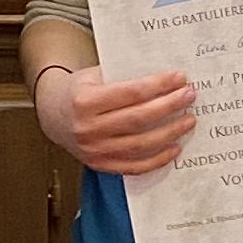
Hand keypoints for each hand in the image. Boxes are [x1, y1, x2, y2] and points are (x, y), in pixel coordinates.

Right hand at [39, 63, 194, 175]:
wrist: (53, 115)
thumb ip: (124, 78)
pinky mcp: (100, 165)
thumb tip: (166, 79)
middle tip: (189, 96)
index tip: (180, 78)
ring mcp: (94, 151)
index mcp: (85, 101)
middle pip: (139, 119)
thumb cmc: (79, 91)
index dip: (159, 85)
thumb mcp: (95, 76)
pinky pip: (135, 166)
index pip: (131, 93)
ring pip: (141, 145)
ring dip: (170, 133)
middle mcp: (88, 128)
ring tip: (188, 120)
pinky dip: (158, 159)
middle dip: (169, 106)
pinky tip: (175, 147)